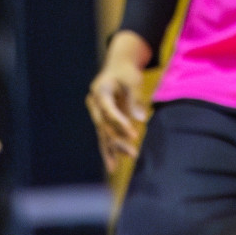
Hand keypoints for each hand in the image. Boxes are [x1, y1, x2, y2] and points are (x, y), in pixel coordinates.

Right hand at [86, 34, 149, 172]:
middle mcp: (94, 104)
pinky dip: (109, 148)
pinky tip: (112, 163)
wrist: (117, 66)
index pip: (109, 111)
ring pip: (102, 133)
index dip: (121, 123)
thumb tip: (141, 118)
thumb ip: (135, 98)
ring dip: (111, 149)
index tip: (134, 134)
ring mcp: (96, 112)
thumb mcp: (133, 79)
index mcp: (100, 91)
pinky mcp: (101, 119)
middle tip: (133, 154)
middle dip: (117, 141)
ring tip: (114, 168)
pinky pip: (104, 135)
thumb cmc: (127, 71)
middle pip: (104, 126)